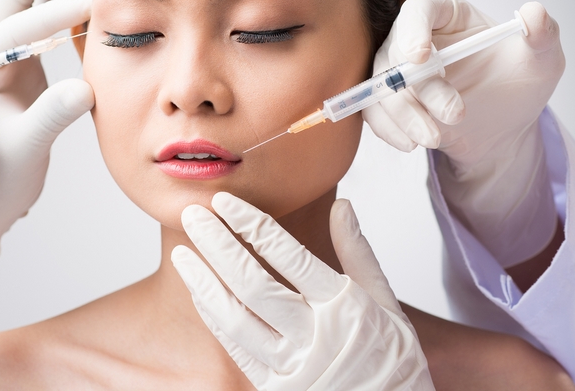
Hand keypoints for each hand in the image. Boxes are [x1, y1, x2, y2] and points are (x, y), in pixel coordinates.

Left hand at [171, 193, 432, 390]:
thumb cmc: (392, 360)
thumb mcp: (388, 304)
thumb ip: (359, 254)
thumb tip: (343, 206)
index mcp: (344, 308)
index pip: (289, 257)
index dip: (253, 225)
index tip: (226, 202)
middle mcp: (315, 336)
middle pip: (254, 284)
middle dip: (218, 245)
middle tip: (193, 214)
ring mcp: (292, 366)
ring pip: (236, 318)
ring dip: (204, 281)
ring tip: (183, 252)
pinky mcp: (275, 389)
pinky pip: (235, 349)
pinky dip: (213, 317)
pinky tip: (199, 290)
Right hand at [363, 0, 564, 265]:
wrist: (503, 127)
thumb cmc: (520, 83)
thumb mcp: (542, 60)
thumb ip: (543, 35)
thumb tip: (536, 12)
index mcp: (446, 13)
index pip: (419, 10)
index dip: (413, 30)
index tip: (420, 57)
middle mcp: (413, 36)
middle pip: (396, 52)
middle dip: (420, 89)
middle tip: (454, 115)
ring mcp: (396, 69)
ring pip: (382, 86)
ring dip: (405, 115)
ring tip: (435, 138)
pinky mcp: (388, 100)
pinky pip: (374, 112)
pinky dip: (389, 129)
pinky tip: (411, 144)